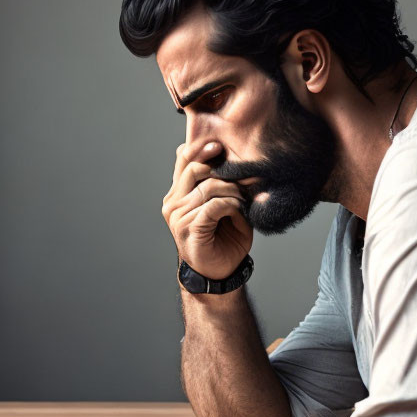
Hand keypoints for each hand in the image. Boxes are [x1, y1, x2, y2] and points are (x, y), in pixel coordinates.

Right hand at [161, 141, 253, 279]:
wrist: (219, 272)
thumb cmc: (224, 237)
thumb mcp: (222, 204)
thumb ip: (219, 183)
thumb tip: (230, 157)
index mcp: (178, 194)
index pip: (183, 161)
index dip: (200, 148)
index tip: (219, 145)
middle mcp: (173, 202)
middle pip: (195, 169)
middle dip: (223, 171)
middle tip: (243, 178)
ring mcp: (177, 216)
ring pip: (207, 187)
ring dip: (232, 191)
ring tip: (244, 200)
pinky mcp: (188, 228)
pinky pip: (213, 206)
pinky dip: (230, 205)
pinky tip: (238, 211)